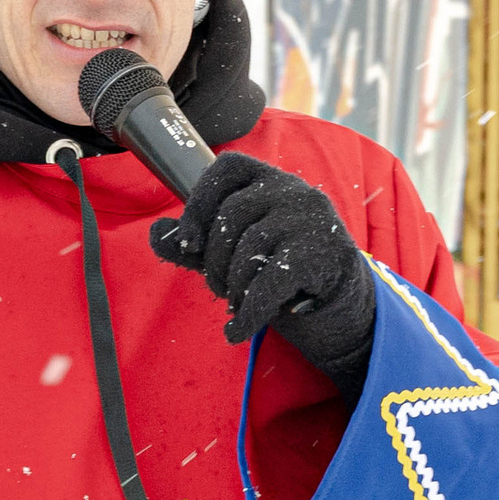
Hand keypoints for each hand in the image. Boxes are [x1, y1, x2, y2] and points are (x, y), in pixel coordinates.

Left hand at [149, 151, 375, 389]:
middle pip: (232, 216)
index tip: (189, 240)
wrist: (343, 313)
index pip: (227, 167)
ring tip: (237, 306)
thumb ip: (197, 247)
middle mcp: (295, 191)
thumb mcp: (237, 259)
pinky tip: (237, 331)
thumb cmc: (286, 279)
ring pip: (249, 249)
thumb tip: (156, 233)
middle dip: (214, 261)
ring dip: (234, 289)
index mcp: (272, 182)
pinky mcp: (325, 253)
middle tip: (220, 289)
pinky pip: (269, 281)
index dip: (200, 200)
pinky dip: (247, 313)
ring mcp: (314, 219)